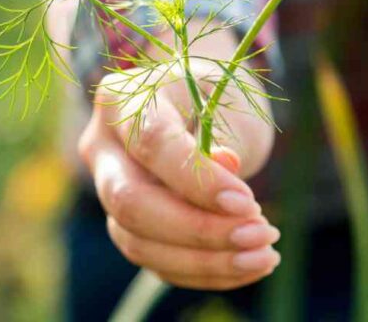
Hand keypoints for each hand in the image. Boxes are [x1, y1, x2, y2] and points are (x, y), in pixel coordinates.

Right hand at [78, 50, 279, 289]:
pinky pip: (156, 262)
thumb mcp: (224, 98)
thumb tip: (227, 185)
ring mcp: (108, 192)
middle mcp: (102, 148)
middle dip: (199, 230)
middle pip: (131, 203)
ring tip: (264, 255)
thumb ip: (224, 134)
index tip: (248, 203)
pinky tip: (250, 265)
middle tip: (260, 233)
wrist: (198, 103)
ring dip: (207, 261)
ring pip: (140, 243)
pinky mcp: (126, 227)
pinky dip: (206, 272)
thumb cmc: (214, 94)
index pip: (153, 145)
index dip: (199, 181)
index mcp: (123, 100)